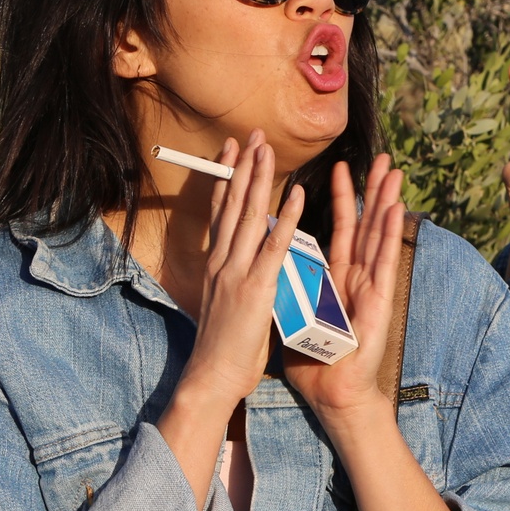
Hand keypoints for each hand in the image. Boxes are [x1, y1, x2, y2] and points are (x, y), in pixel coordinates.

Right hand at [177, 131, 304, 412]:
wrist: (213, 376)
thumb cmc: (224, 347)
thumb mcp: (228, 303)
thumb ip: (238, 278)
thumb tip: (248, 262)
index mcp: (217, 265)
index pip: (221, 212)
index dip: (228, 180)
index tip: (232, 151)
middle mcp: (222, 261)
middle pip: (232, 204)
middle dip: (242, 167)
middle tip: (250, 134)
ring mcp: (237, 272)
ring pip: (248, 215)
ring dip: (259, 179)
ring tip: (265, 148)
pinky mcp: (256, 288)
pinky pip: (274, 246)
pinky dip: (286, 218)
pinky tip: (297, 195)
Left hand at [283, 156, 408, 426]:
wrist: (331, 393)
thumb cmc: (313, 360)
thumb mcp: (294, 314)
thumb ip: (288, 288)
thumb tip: (271, 268)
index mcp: (336, 277)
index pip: (340, 229)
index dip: (341, 198)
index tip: (339, 168)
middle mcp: (357, 278)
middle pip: (366, 225)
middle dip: (373, 190)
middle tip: (383, 157)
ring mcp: (371, 289)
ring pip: (379, 237)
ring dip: (387, 203)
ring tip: (395, 172)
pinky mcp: (379, 303)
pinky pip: (383, 263)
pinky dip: (388, 236)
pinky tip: (395, 212)